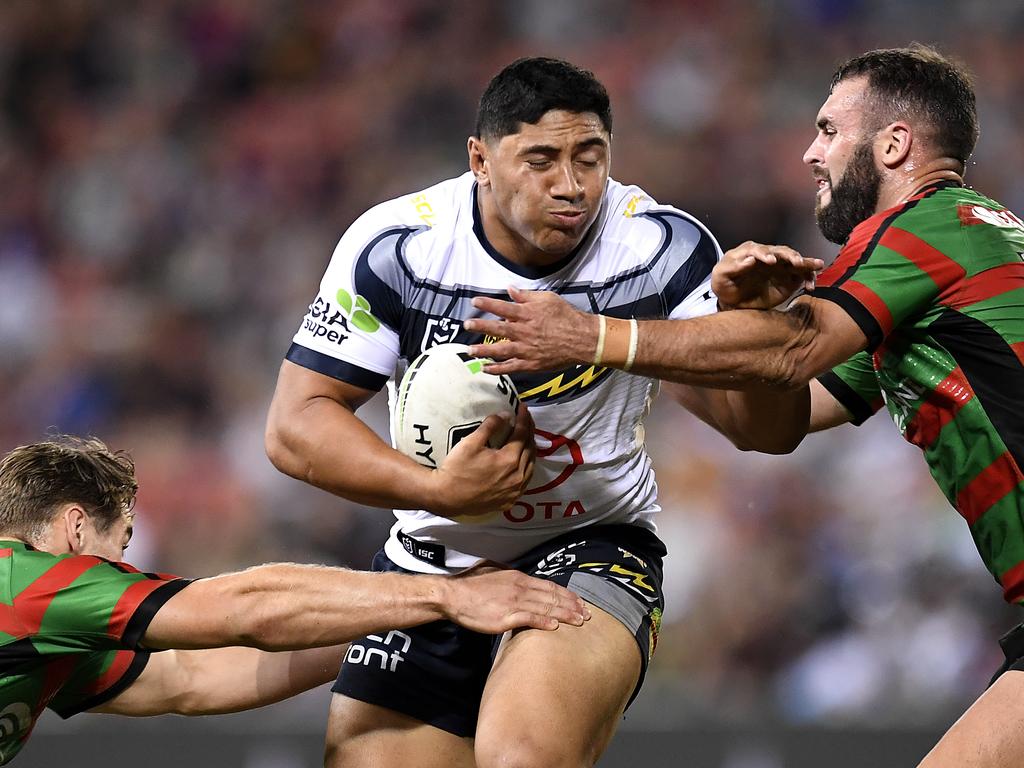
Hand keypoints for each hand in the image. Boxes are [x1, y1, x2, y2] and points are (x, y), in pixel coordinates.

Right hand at [428, 406, 535, 517]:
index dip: (524, 419)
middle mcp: (517, 476)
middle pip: (529, 449)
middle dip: (529, 432)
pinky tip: (522, 463)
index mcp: (509, 460)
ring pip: (531, 466)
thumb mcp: (470, 443)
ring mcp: (515, 491)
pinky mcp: (510, 501)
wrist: (446, 498)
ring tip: (526, 438)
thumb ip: (490, 427)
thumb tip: (505, 415)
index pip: (522, 434)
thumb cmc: (457, 469)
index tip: (523, 407)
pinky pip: (525, 482)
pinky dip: (526, 468)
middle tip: (526, 420)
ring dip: (530, 450)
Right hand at [438, 563, 590, 632]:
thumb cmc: (470, 584)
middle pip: (553, 597)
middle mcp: (520, 588)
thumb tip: (519, 577)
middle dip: (572, 605)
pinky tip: (556, 627)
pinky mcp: (505, 617)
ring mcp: (514, 602)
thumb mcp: (492, 571)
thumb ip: (509, 575)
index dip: (567, 594)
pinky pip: (529, 619)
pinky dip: (544, 622)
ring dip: (565, 615)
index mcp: (519, 578)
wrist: (453, 595)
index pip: (549, 586)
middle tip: (588, 614)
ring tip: (580, 621)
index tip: (580, 602)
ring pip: (546, 608)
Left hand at [464, 287, 596, 374]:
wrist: (583, 339)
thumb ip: (527, 296)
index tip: (474, 301)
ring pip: (500, 350)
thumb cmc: (567, 317)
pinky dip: (497, 369)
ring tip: (470, 350)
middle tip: (467, 324)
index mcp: (528, 314)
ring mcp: (527, 349)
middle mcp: (525, 332)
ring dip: (483, 350)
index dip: (487, 304)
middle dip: (480, 326)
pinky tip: (485, 368)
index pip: (503, 307)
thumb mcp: (548, 299)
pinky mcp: (531, 364)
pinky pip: (510, 367)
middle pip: (498, 328)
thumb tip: (510, 290)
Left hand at [712, 242, 823, 310]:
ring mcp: (780, 266)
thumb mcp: (720, 277)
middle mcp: (768, 256)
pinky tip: (810, 287)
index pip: (760, 250)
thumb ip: (732, 267)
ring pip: (796, 260)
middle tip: (797, 262)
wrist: (732, 301)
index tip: (771, 261)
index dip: (765, 254)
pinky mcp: (789, 278)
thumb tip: (750, 259)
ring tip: (816, 266)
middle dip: (790, 255)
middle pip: (782, 251)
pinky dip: (809, 279)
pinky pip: (803, 275)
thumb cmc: (725, 285)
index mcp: (750, 252)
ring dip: (806, 263)